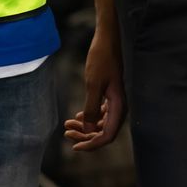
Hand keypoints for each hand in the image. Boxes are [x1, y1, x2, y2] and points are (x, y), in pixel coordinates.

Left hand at [63, 21, 125, 151]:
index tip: (75, 147)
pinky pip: (101, 113)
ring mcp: (116, 100)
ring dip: (86, 127)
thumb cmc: (102, 58)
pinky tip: (78, 116)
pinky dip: (90, 117)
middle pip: (104, 131)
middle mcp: (120, 106)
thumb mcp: (93, 84)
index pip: (108, 135)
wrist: (109, 38)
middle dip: (85, 136)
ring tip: (68, 125)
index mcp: (119, 105)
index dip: (92, 144)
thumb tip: (89, 131)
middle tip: (67, 134)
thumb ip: (92, 109)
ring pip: (101, 123)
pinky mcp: (111, 93)